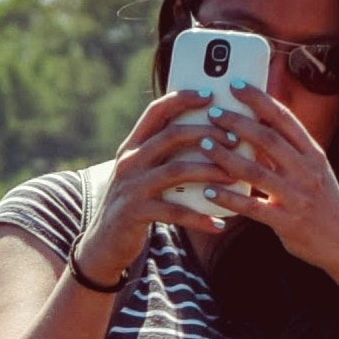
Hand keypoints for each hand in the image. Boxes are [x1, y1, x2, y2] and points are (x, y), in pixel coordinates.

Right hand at [78, 88, 237, 281]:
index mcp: (132, 147)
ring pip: (177, 169)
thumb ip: (165, 156)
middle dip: (208, 133)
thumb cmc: (135, 204)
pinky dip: (200, 217)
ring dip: (211, 172)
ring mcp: (131, 186)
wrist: (102, 243)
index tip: (211, 94)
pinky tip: (219, 223)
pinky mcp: (134, 213)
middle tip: (236, 140)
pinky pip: (175, 211)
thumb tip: (212, 140)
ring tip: (236, 177)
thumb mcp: (142, 174)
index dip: (183, 98)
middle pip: (171, 135)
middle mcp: (129, 162)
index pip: (156, 111)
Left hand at [195, 89, 338, 262]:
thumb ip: (287, 149)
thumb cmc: (319, 200)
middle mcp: (306, 170)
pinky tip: (209, 191)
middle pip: (268, 140)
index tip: (235, 85)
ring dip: (227, 157)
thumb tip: (255, 124)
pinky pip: (252, 207)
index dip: (259, 100)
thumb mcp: (311, 169)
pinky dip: (229, 198)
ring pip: (256, 171)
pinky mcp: (286, 221)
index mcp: (312, 153)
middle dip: (238, 124)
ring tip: (203, 145)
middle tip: (212, 113)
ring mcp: (297, 196)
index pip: (284, 119)